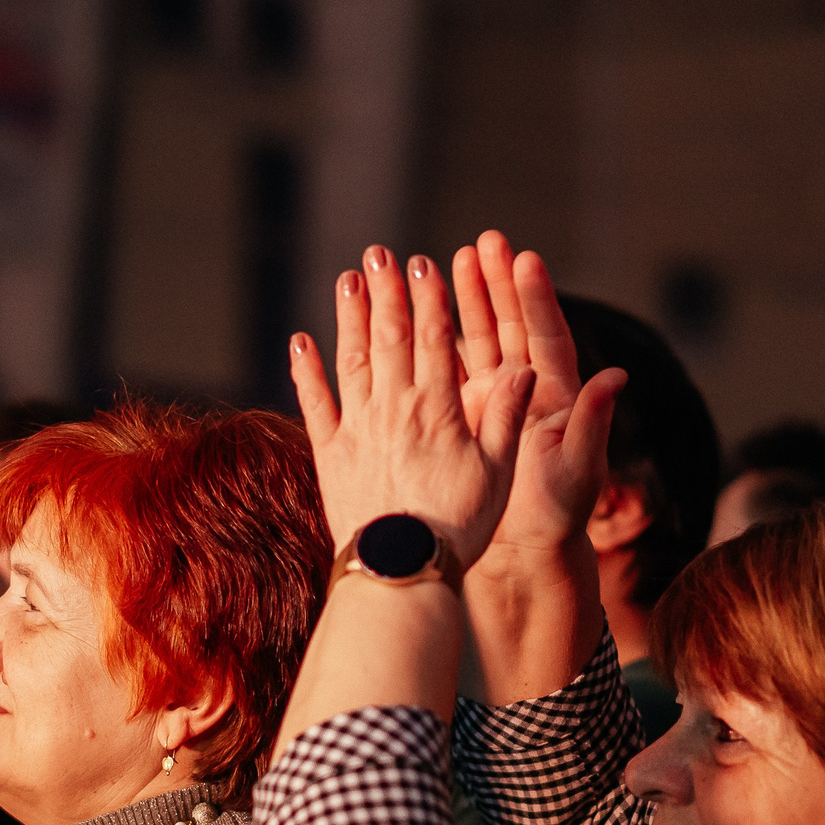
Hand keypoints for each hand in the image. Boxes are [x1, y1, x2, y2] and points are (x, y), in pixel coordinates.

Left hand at [291, 246, 532, 566]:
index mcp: (438, 410)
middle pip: (389, 338)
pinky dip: (305, 370)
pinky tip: (299, 340)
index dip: (429, 299)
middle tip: (379, 253)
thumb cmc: (460, 528)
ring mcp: (357, 428)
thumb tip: (525, 369)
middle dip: (386, 292)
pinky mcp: (328, 452)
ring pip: (351, 360)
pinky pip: (313, 403)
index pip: (435, 341)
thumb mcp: (498, 473)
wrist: (401, 571)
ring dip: (348, 317)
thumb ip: (507, 418)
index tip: (424, 264)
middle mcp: (394, 410)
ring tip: (347, 280)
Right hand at [450, 235, 626, 568]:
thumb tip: (616, 376)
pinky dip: (435, 338)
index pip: (545, 336)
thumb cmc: (558, 516)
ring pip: (478, 338)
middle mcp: (525, 389)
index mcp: (557, 396)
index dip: (535, 299)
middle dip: (498, 282)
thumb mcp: (578, 471)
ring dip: (466, 299)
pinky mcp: (465, 414)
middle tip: (485, 240)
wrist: (522, 552)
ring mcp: (494, 399)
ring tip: (450, 258)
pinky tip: (416, 310)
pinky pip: (449, 367)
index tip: (525, 260)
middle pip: (510, 324)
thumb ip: (593, 422)